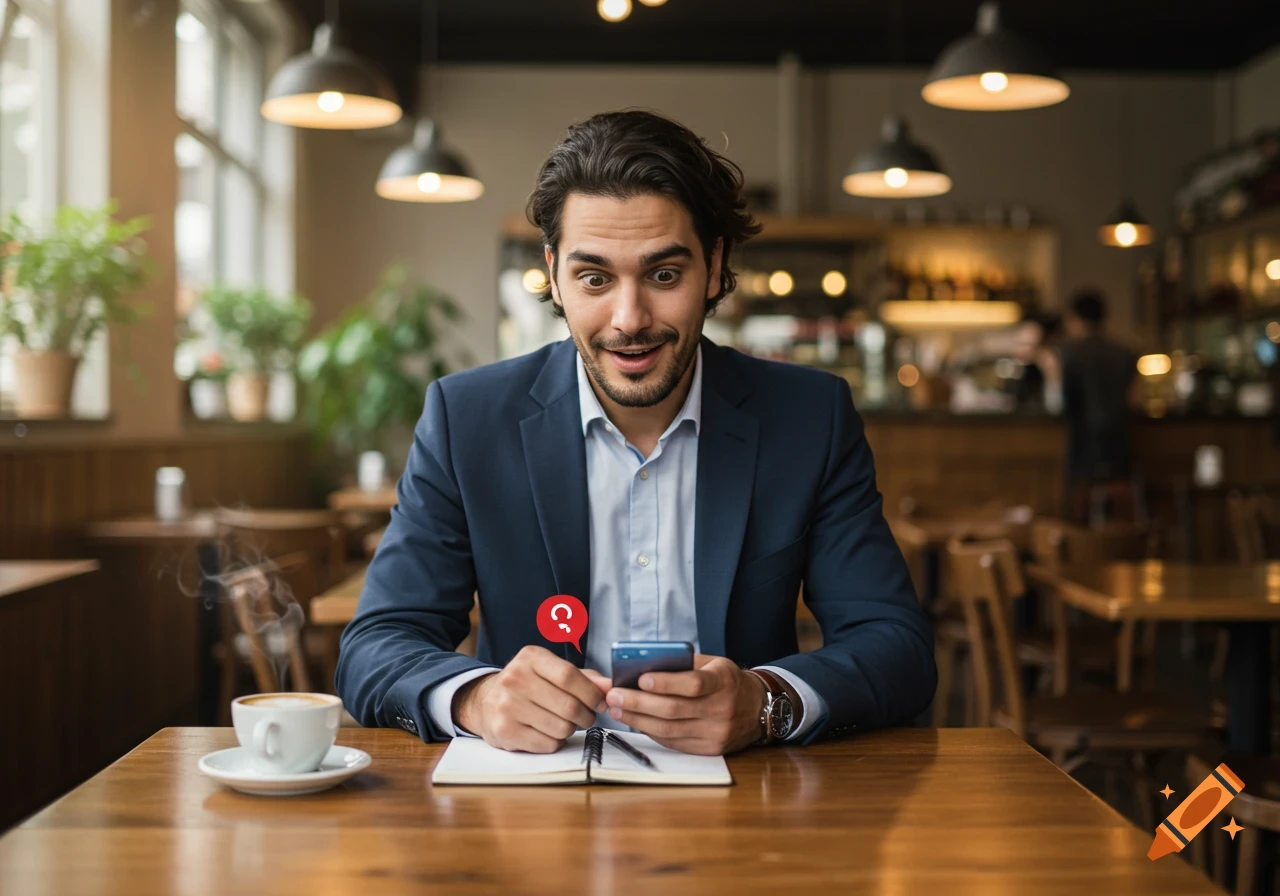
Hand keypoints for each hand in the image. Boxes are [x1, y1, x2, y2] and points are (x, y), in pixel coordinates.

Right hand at [453, 646, 609, 752]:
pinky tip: (546, 732)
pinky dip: (555, 742)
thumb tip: (609, 687)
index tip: (600, 702)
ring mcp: (507, 705)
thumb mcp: (550, 672)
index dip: (592, 693)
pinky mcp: (504, 731)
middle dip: (586, 716)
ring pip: (561, 728)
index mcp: (530, 658)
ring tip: (562, 723)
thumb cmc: (526, 686)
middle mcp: (515, 678)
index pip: (570, 676)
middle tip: (585, 717)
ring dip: (570, 730)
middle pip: (569, 705)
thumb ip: (583, 678)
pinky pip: (547, 744)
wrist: (484, 702)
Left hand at [604, 654, 765, 754]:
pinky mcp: (709, 749)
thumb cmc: (727, 681)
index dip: (665, 682)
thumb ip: (683, 665)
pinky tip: (636, 721)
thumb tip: (643, 666)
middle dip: (638, 703)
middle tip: (614, 695)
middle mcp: (721, 709)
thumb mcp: (713, 664)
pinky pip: (673, 742)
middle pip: (674, 709)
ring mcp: (716, 733)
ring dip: (637, 719)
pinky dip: (651, 731)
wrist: (757, 709)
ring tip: (616, 709)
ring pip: (669, 729)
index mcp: (723, 681)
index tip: (640, 678)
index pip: (693, 683)